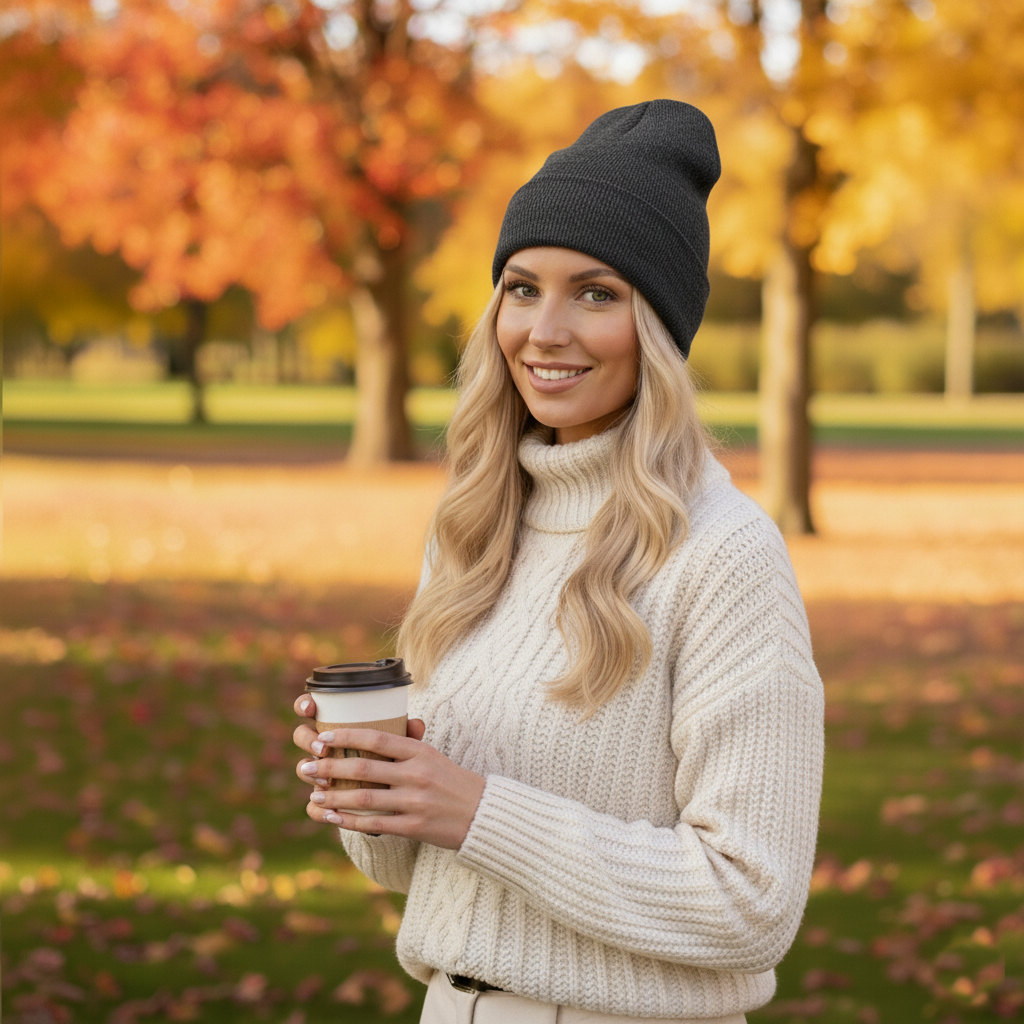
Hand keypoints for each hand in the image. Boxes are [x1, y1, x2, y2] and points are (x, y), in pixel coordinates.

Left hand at [292, 694, 485, 849]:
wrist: (482, 812)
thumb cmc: (452, 781)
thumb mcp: (432, 755)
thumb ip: (404, 745)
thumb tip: (370, 735)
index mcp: (419, 751)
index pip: (376, 737)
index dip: (346, 737)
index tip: (322, 738)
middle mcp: (416, 774)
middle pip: (363, 768)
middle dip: (329, 767)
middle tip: (306, 767)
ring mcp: (415, 801)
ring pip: (364, 798)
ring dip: (334, 797)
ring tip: (314, 796)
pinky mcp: (415, 826)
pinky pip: (375, 824)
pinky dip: (350, 822)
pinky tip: (332, 818)